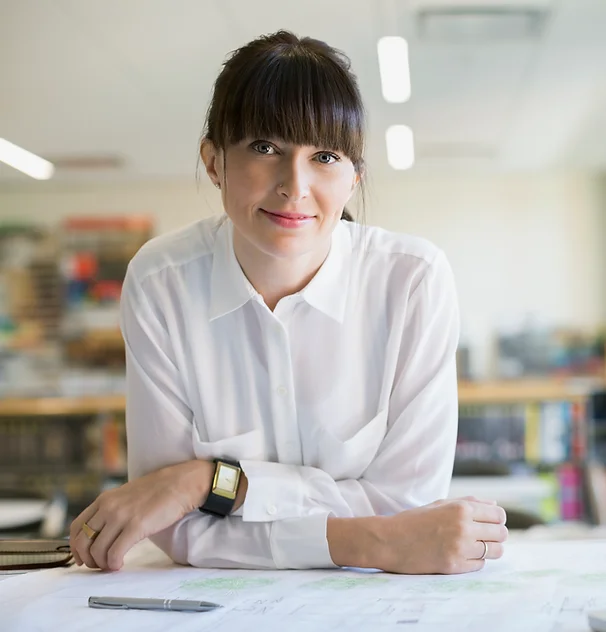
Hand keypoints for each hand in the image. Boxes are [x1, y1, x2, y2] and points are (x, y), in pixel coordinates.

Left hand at [69, 459, 213, 570]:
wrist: (180, 484)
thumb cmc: (157, 491)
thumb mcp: (126, 496)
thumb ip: (112, 510)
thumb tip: (102, 533)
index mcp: (105, 499)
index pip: (76, 526)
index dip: (76, 547)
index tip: (82, 557)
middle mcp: (108, 507)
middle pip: (83, 541)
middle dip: (88, 559)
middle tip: (98, 565)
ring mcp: (121, 516)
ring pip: (97, 551)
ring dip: (102, 564)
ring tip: (113, 565)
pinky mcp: (136, 526)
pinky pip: (115, 553)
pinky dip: (114, 564)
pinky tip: (121, 563)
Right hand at [373, 496, 506, 574]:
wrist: (391, 541)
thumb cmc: (415, 520)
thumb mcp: (440, 504)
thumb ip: (469, 502)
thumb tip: (495, 504)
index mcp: (460, 508)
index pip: (499, 514)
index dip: (497, 519)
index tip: (489, 522)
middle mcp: (463, 527)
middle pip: (501, 533)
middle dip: (495, 534)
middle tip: (482, 535)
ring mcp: (460, 548)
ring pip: (495, 551)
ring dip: (489, 549)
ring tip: (474, 546)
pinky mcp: (455, 566)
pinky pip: (480, 565)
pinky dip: (474, 561)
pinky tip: (461, 554)